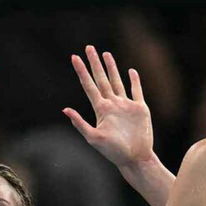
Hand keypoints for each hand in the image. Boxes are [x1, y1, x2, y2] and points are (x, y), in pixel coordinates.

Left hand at [63, 46, 155, 168]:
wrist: (135, 158)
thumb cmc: (114, 152)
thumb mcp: (94, 138)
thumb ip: (80, 123)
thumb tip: (65, 109)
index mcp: (101, 109)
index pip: (89, 85)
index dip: (81, 71)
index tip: (74, 57)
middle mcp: (112, 105)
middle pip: (101, 79)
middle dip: (94, 63)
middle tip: (89, 48)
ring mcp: (126, 106)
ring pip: (117, 81)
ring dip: (111, 68)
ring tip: (106, 54)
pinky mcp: (140, 109)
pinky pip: (136, 91)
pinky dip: (134, 81)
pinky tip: (131, 72)